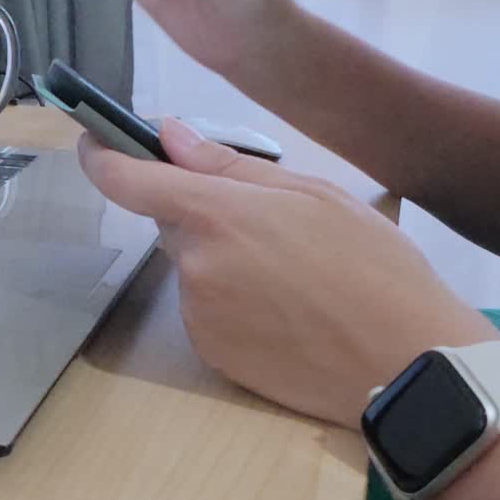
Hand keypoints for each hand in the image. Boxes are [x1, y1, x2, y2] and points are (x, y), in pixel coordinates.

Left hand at [78, 120, 499, 427]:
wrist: (407, 364)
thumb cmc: (373, 267)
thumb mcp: (314, 196)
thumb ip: (230, 167)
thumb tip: (169, 135)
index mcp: (216, 217)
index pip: (127, 181)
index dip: (101, 157)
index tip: (93, 142)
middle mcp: (193, 266)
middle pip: (172, 224)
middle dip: (204, 215)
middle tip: (269, 224)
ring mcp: (198, 315)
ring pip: (193, 268)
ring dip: (222, 262)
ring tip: (292, 277)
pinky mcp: (209, 353)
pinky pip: (206, 310)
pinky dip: (232, 303)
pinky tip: (285, 313)